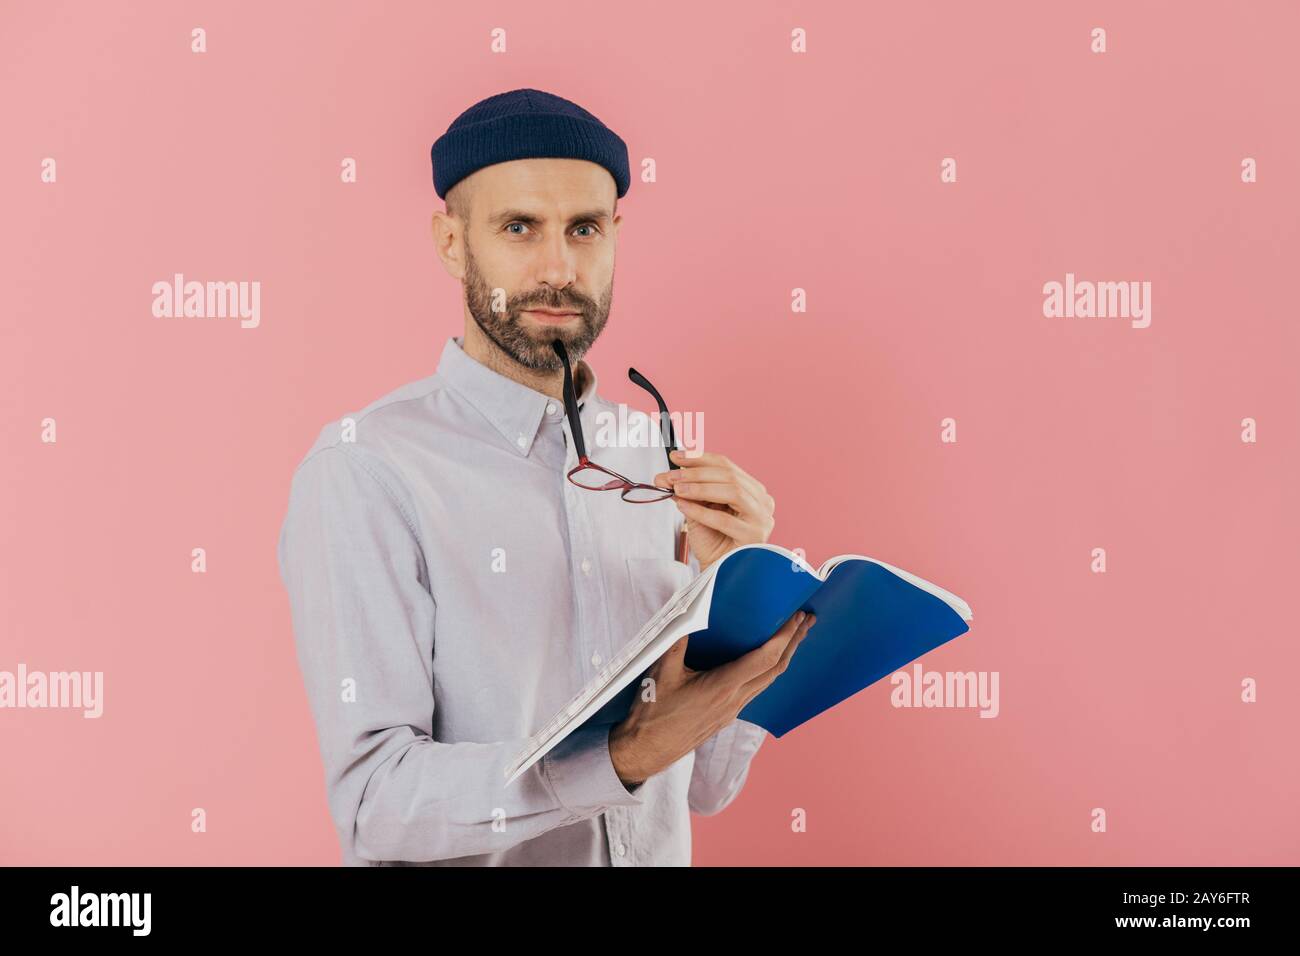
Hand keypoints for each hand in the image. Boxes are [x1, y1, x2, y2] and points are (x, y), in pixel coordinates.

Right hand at [609, 608, 816, 786]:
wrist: (647, 750)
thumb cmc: (653, 713)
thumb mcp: (662, 672)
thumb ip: (677, 640)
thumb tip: (687, 612)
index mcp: (723, 687)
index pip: (765, 658)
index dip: (784, 636)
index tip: (796, 617)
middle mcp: (734, 700)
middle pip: (776, 669)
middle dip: (794, 643)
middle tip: (807, 620)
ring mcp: (733, 710)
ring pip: (769, 681)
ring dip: (785, 657)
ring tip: (795, 637)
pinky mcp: (726, 716)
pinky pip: (757, 690)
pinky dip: (769, 671)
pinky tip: (767, 663)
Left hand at [652, 450, 774, 571]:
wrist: (719, 572)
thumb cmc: (713, 541)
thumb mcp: (699, 509)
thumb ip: (688, 491)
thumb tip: (665, 475)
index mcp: (753, 490)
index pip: (726, 466)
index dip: (700, 458)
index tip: (675, 456)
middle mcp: (763, 501)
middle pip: (729, 476)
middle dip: (696, 473)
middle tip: (671, 476)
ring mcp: (762, 518)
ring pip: (732, 492)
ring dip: (700, 488)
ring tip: (677, 489)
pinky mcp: (754, 536)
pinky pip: (724, 519)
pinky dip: (701, 510)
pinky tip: (683, 506)